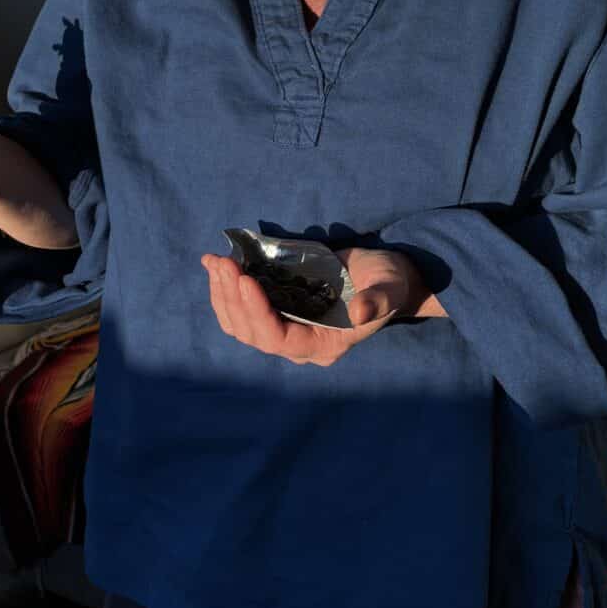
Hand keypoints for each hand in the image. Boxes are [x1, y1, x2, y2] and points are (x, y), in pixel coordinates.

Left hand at [200, 245, 430, 365]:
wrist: (388, 278)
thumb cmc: (391, 284)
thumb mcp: (390, 288)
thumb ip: (378, 301)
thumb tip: (362, 313)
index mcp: (325, 345)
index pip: (280, 340)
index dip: (258, 313)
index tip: (245, 280)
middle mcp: (300, 343)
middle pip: (253, 332)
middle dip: (233, 298)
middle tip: (222, 263)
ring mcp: (286, 328)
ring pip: (241, 324)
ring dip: (223, 294)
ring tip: (215, 262)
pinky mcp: (279, 310)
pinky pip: (242, 310)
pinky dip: (226, 289)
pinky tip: (216, 265)